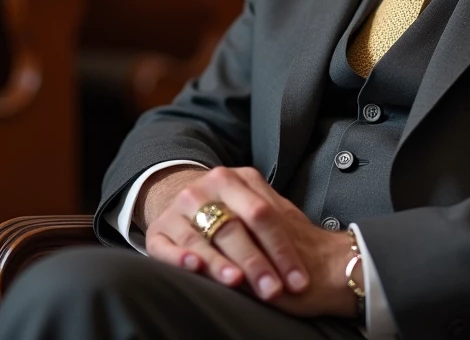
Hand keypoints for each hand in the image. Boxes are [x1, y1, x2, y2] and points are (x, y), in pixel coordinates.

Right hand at [142, 166, 357, 317]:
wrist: (188, 197)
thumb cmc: (232, 211)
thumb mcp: (253, 205)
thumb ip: (274, 222)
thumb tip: (311, 256)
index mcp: (233, 179)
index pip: (262, 214)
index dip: (282, 249)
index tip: (299, 280)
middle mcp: (203, 189)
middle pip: (234, 227)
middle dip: (257, 262)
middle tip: (274, 290)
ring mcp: (178, 210)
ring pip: (201, 238)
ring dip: (221, 263)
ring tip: (237, 281)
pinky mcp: (158, 232)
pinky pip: (165, 247)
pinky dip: (180, 258)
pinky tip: (195, 267)